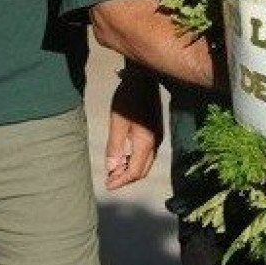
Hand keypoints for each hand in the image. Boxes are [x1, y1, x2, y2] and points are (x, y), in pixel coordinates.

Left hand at [104, 69, 161, 190]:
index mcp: (145, 143)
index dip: (121, 181)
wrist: (144, 79)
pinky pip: (147, 154)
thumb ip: (115, 147)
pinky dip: (135, 160)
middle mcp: (156, 143)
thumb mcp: (117, 122)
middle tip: (110, 180)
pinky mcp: (156, 131)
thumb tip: (112, 169)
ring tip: (114, 170)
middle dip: (126, 178)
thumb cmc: (128, 99)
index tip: (107, 185)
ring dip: (130, 169)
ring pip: (146, 162)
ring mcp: (158, 137)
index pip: (135, 171)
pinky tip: (124, 157)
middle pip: (143, 170)